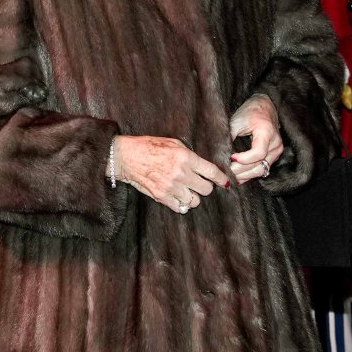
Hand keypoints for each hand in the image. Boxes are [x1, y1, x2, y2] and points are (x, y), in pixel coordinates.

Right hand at [113, 134, 230, 213]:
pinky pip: (180, 207)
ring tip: (186, 191)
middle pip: (206, 189)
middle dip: (205, 187)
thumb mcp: (173, 143)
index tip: (226, 183)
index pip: (212, 172)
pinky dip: (181, 204)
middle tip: (199, 183)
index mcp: (185, 158)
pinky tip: (177, 196)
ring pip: (195, 201)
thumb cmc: (149, 146)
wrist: (126, 157)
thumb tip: (204, 167)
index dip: (222, 179)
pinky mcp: (161, 196)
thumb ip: (190, 155)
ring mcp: (171, 187)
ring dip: (193, 197)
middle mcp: (181, 173)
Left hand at [228, 94, 282, 184]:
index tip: (230, 158)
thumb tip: (217, 154)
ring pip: (261, 170)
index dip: (244, 159)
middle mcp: (275, 144)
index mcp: (267, 132)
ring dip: (245, 176)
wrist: (264, 108)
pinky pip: (262, 169)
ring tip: (229, 177)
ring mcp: (276, 151)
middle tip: (225, 173)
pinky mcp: (273, 156)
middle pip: (259, 165)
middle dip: (240, 171)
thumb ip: (229, 136)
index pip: (258, 153)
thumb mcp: (237, 121)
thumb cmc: (249, 113)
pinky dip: (249, 174)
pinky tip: (238, 177)